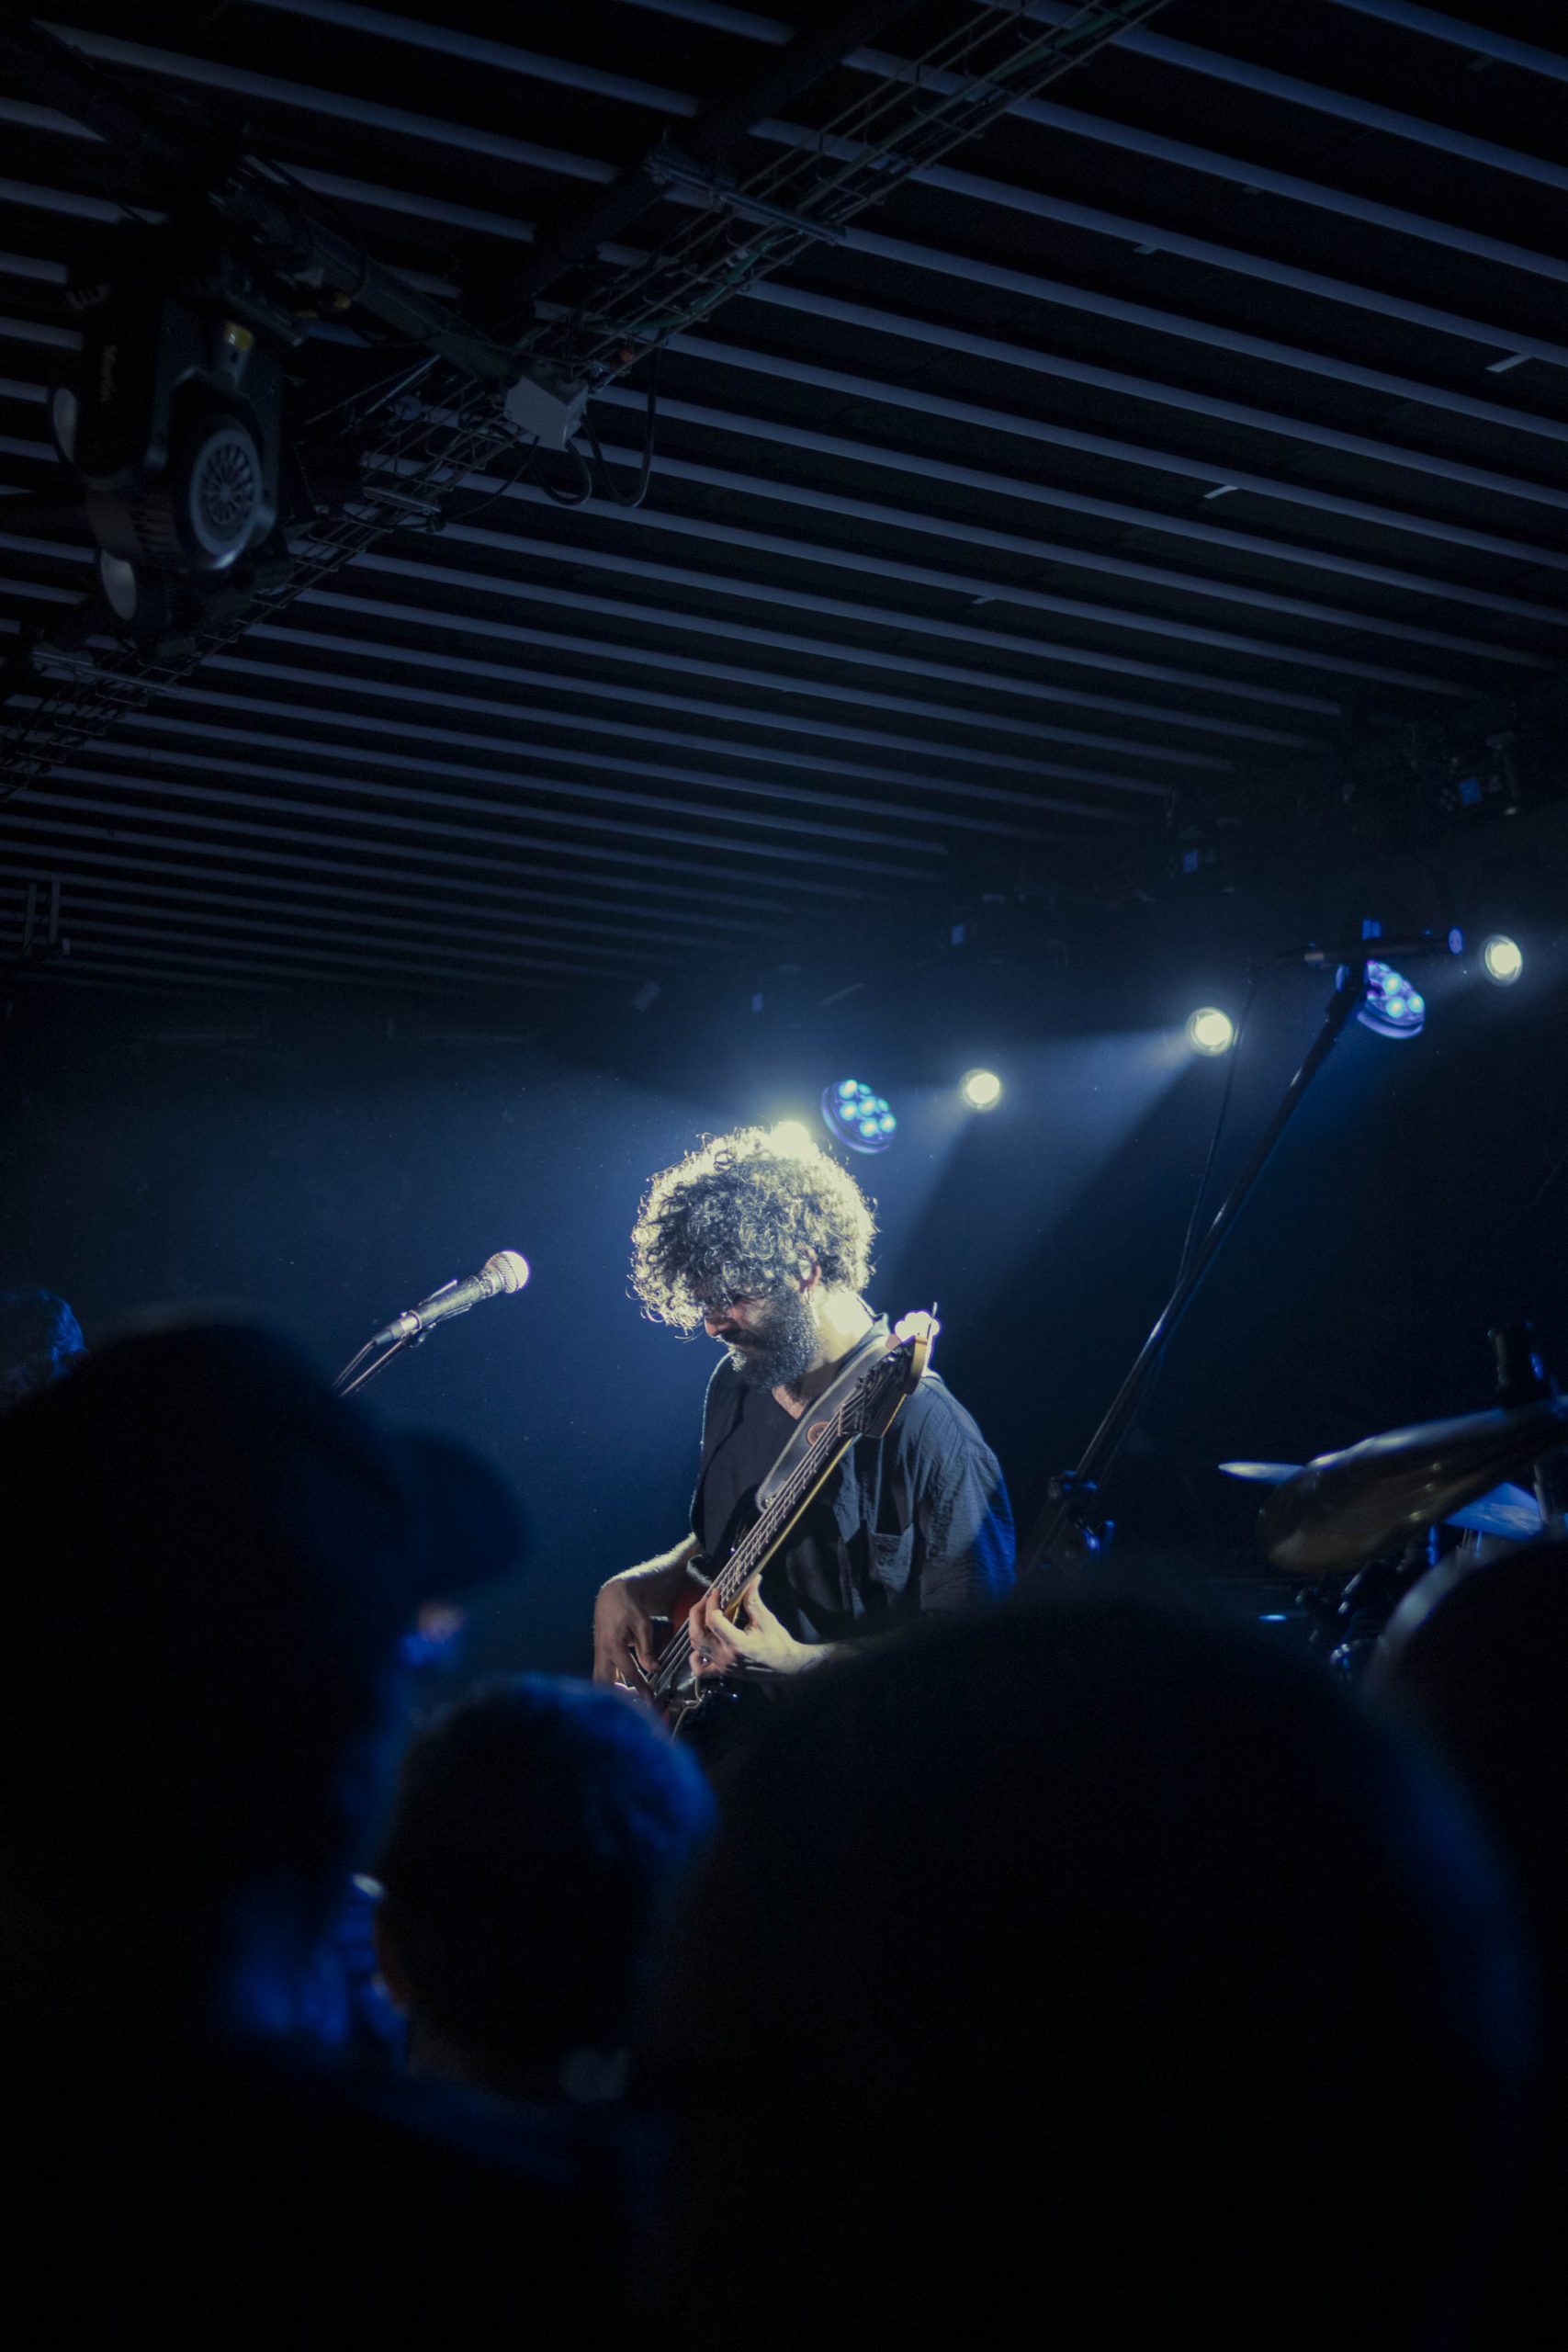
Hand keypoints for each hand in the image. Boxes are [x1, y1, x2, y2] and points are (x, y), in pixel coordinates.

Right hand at [593, 1575, 658, 1690]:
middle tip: (637, 1703)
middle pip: (604, 1684)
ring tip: (633, 1697)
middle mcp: (602, 1652)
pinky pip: (603, 1673)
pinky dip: (613, 1683)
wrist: (612, 1595)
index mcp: (613, 1645)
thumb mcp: (643, 1624)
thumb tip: (653, 1670)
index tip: (650, 1700)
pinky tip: (627, 1687)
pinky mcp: (599, 1654)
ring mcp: (598, 1654)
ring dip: (614, 1691)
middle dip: (619, 1697)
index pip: (629, 1673)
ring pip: (600, 1680)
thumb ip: (647, 1649)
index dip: (641, 1689)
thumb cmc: (629, 1607)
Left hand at [689, 1580, 814, 1679]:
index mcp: (737, 1644)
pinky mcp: (723, 1671)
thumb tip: (751, 1579)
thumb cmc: (778, 1644)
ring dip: (695, 1628)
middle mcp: (726, 1657)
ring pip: (697, 1647)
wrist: (787, 1666)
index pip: (713, 1620)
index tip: (717, 1591)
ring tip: (703, 1615)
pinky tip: (700, 1646)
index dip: (712, 1602)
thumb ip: (753, 1600)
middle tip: (706, 1600)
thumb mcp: (766, 1620)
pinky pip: (701, 1669)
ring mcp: (723, 1666)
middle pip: (698, 1634)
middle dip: (697, 1613)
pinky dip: (695, 1658)